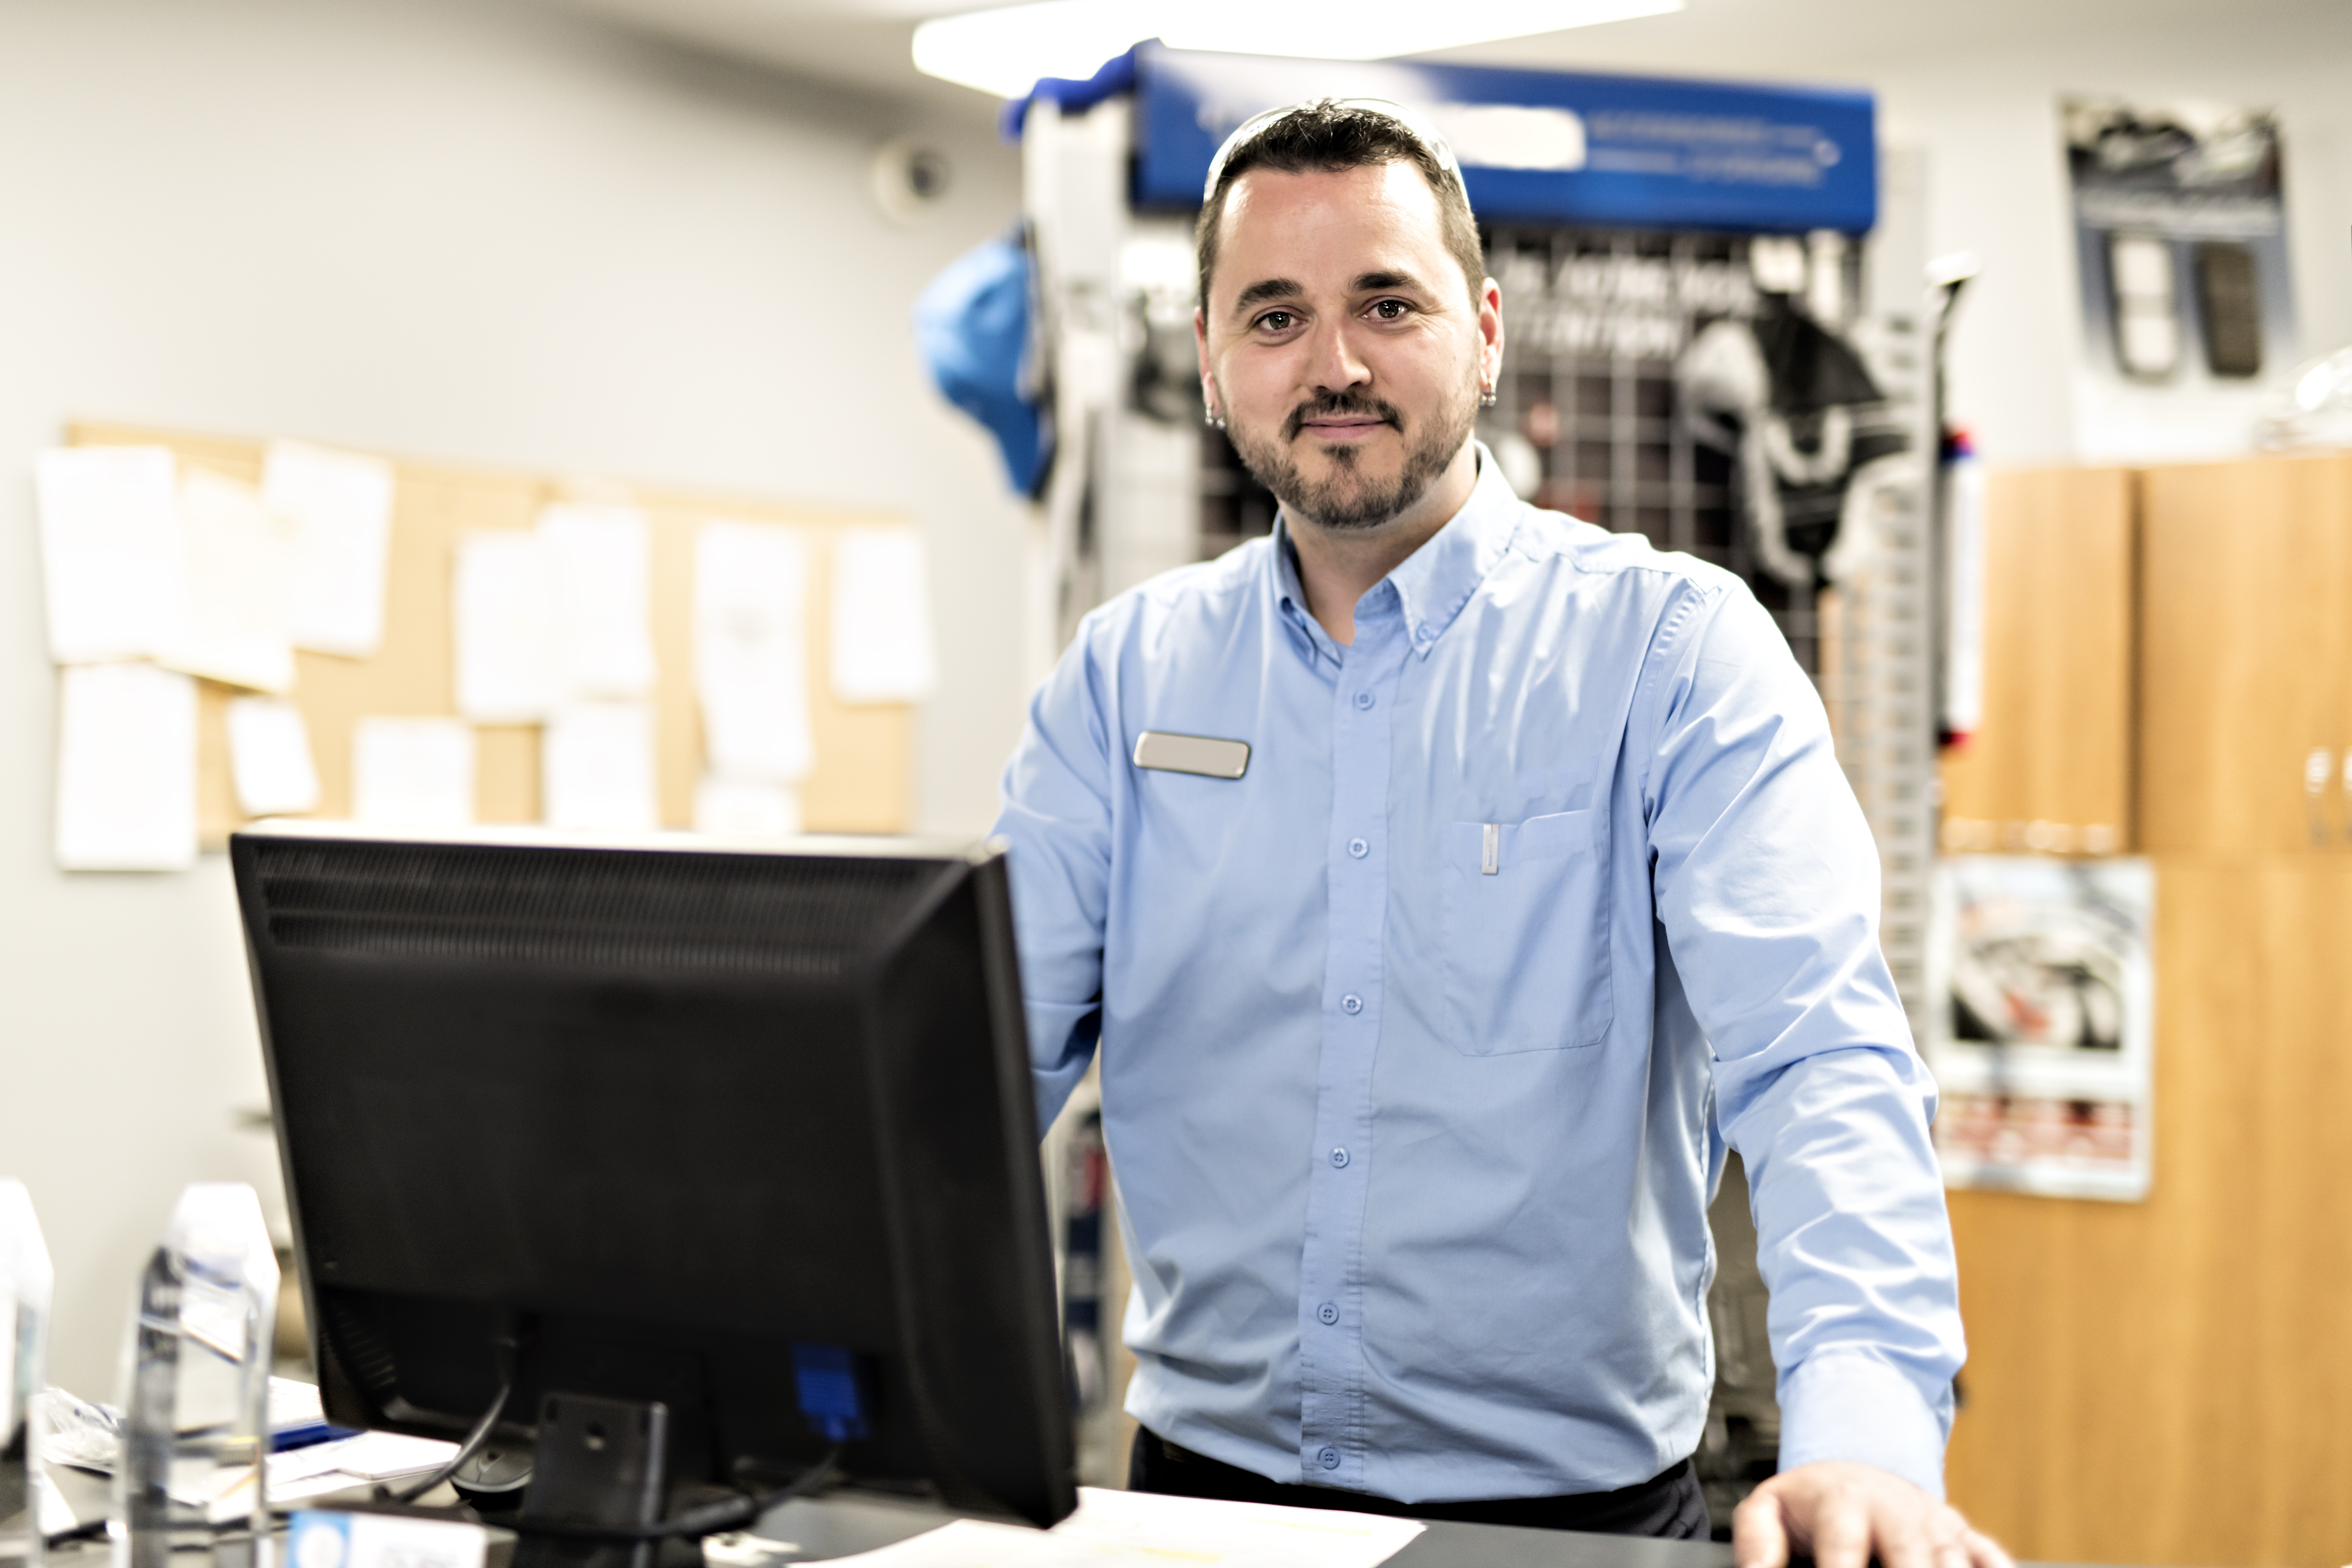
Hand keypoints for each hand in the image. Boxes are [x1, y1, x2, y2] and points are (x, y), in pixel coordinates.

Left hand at [1732, 1462, 2012, 1567]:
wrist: (1855, 1466)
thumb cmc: (1811, 1502)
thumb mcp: (1769, 1509)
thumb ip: (1757, 1542)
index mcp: (1843, 1500)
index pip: (1842, 1547)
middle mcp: (1896, 1509)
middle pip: (1910, 1556)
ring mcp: (1935, 1523)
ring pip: (1954, 1560)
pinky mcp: (1965, 1536)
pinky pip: (1991, 1558)